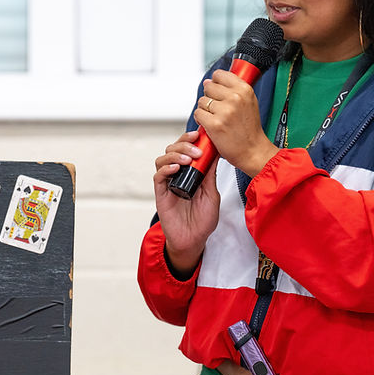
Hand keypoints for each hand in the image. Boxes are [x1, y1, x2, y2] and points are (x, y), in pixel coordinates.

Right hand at [153, 130, 220, 273]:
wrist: (194, 240)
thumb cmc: (203, 220)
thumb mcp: (212, 194)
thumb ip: (210, 175)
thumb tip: (215, 153)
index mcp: (190, 172)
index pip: (186, 149)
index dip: (190, 139)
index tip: (200, 134)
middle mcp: (177, 175)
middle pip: (173, 150)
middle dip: (183, 145)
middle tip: (196, 150)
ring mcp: (168, 183)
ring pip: (163, 159)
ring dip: (174, 155)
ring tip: (187, 160)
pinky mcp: (161, 194)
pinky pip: (158, 177)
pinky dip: (165, 169)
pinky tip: (175, 169)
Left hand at [194, 70, 278, 175]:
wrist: (253, 151)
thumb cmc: (250, 130)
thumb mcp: (248, 102)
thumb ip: (230, 90)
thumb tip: (208, 81)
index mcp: (244, 89)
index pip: (219, 74)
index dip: (216, 83)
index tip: (219, 92)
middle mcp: (235, 98)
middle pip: (209, 87)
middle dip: (210, 98)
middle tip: (219, 110)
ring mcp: (225, 111)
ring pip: (202, 101)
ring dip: (205, 110)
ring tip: (216, 118)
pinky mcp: (215, 124)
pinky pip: (198, 114)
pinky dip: (201, 120)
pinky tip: (211, 125)